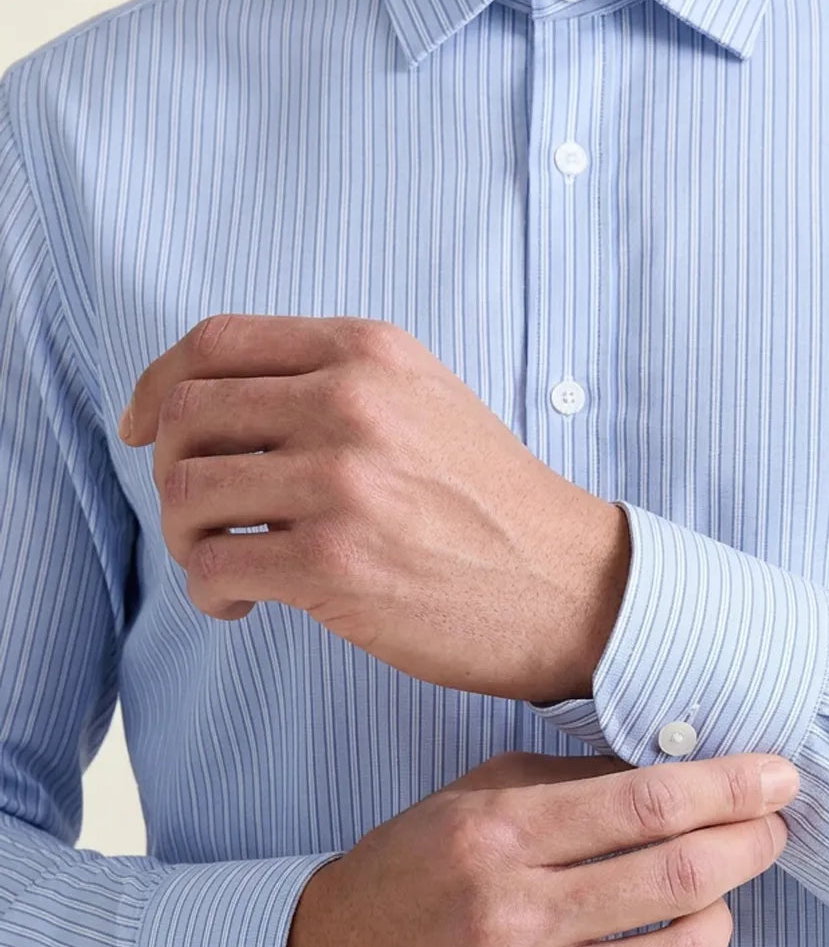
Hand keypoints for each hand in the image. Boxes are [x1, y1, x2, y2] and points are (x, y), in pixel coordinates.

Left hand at [118, 314, 629, 700]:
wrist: (568, 584)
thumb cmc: (493, 503)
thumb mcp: (426, 399)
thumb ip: (334, 381)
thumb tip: (219, 403)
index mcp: (367, 353)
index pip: (214, 342)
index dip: (156, 386)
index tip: (142, 429)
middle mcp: (349, 405)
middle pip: (185, 417)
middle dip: (168, 472)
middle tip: (200, 516)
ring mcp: (341, 485)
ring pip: (185, 494)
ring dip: (185, 539)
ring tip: (225, 565)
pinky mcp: (334, 566)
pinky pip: (213, 569)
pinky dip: (209, 592)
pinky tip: (244, 604)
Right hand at [279, 749, 800, 946]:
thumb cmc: (411, 872)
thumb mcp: (475, 797)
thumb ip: (575, 780)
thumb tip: (682, 768)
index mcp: (495, 837)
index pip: (645, 804)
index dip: (729, 787)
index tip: (776, 775)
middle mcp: (511, 919)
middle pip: (676, 878)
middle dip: (750, 843)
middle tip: (772, 826)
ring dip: (725, 918)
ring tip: (720, 895)